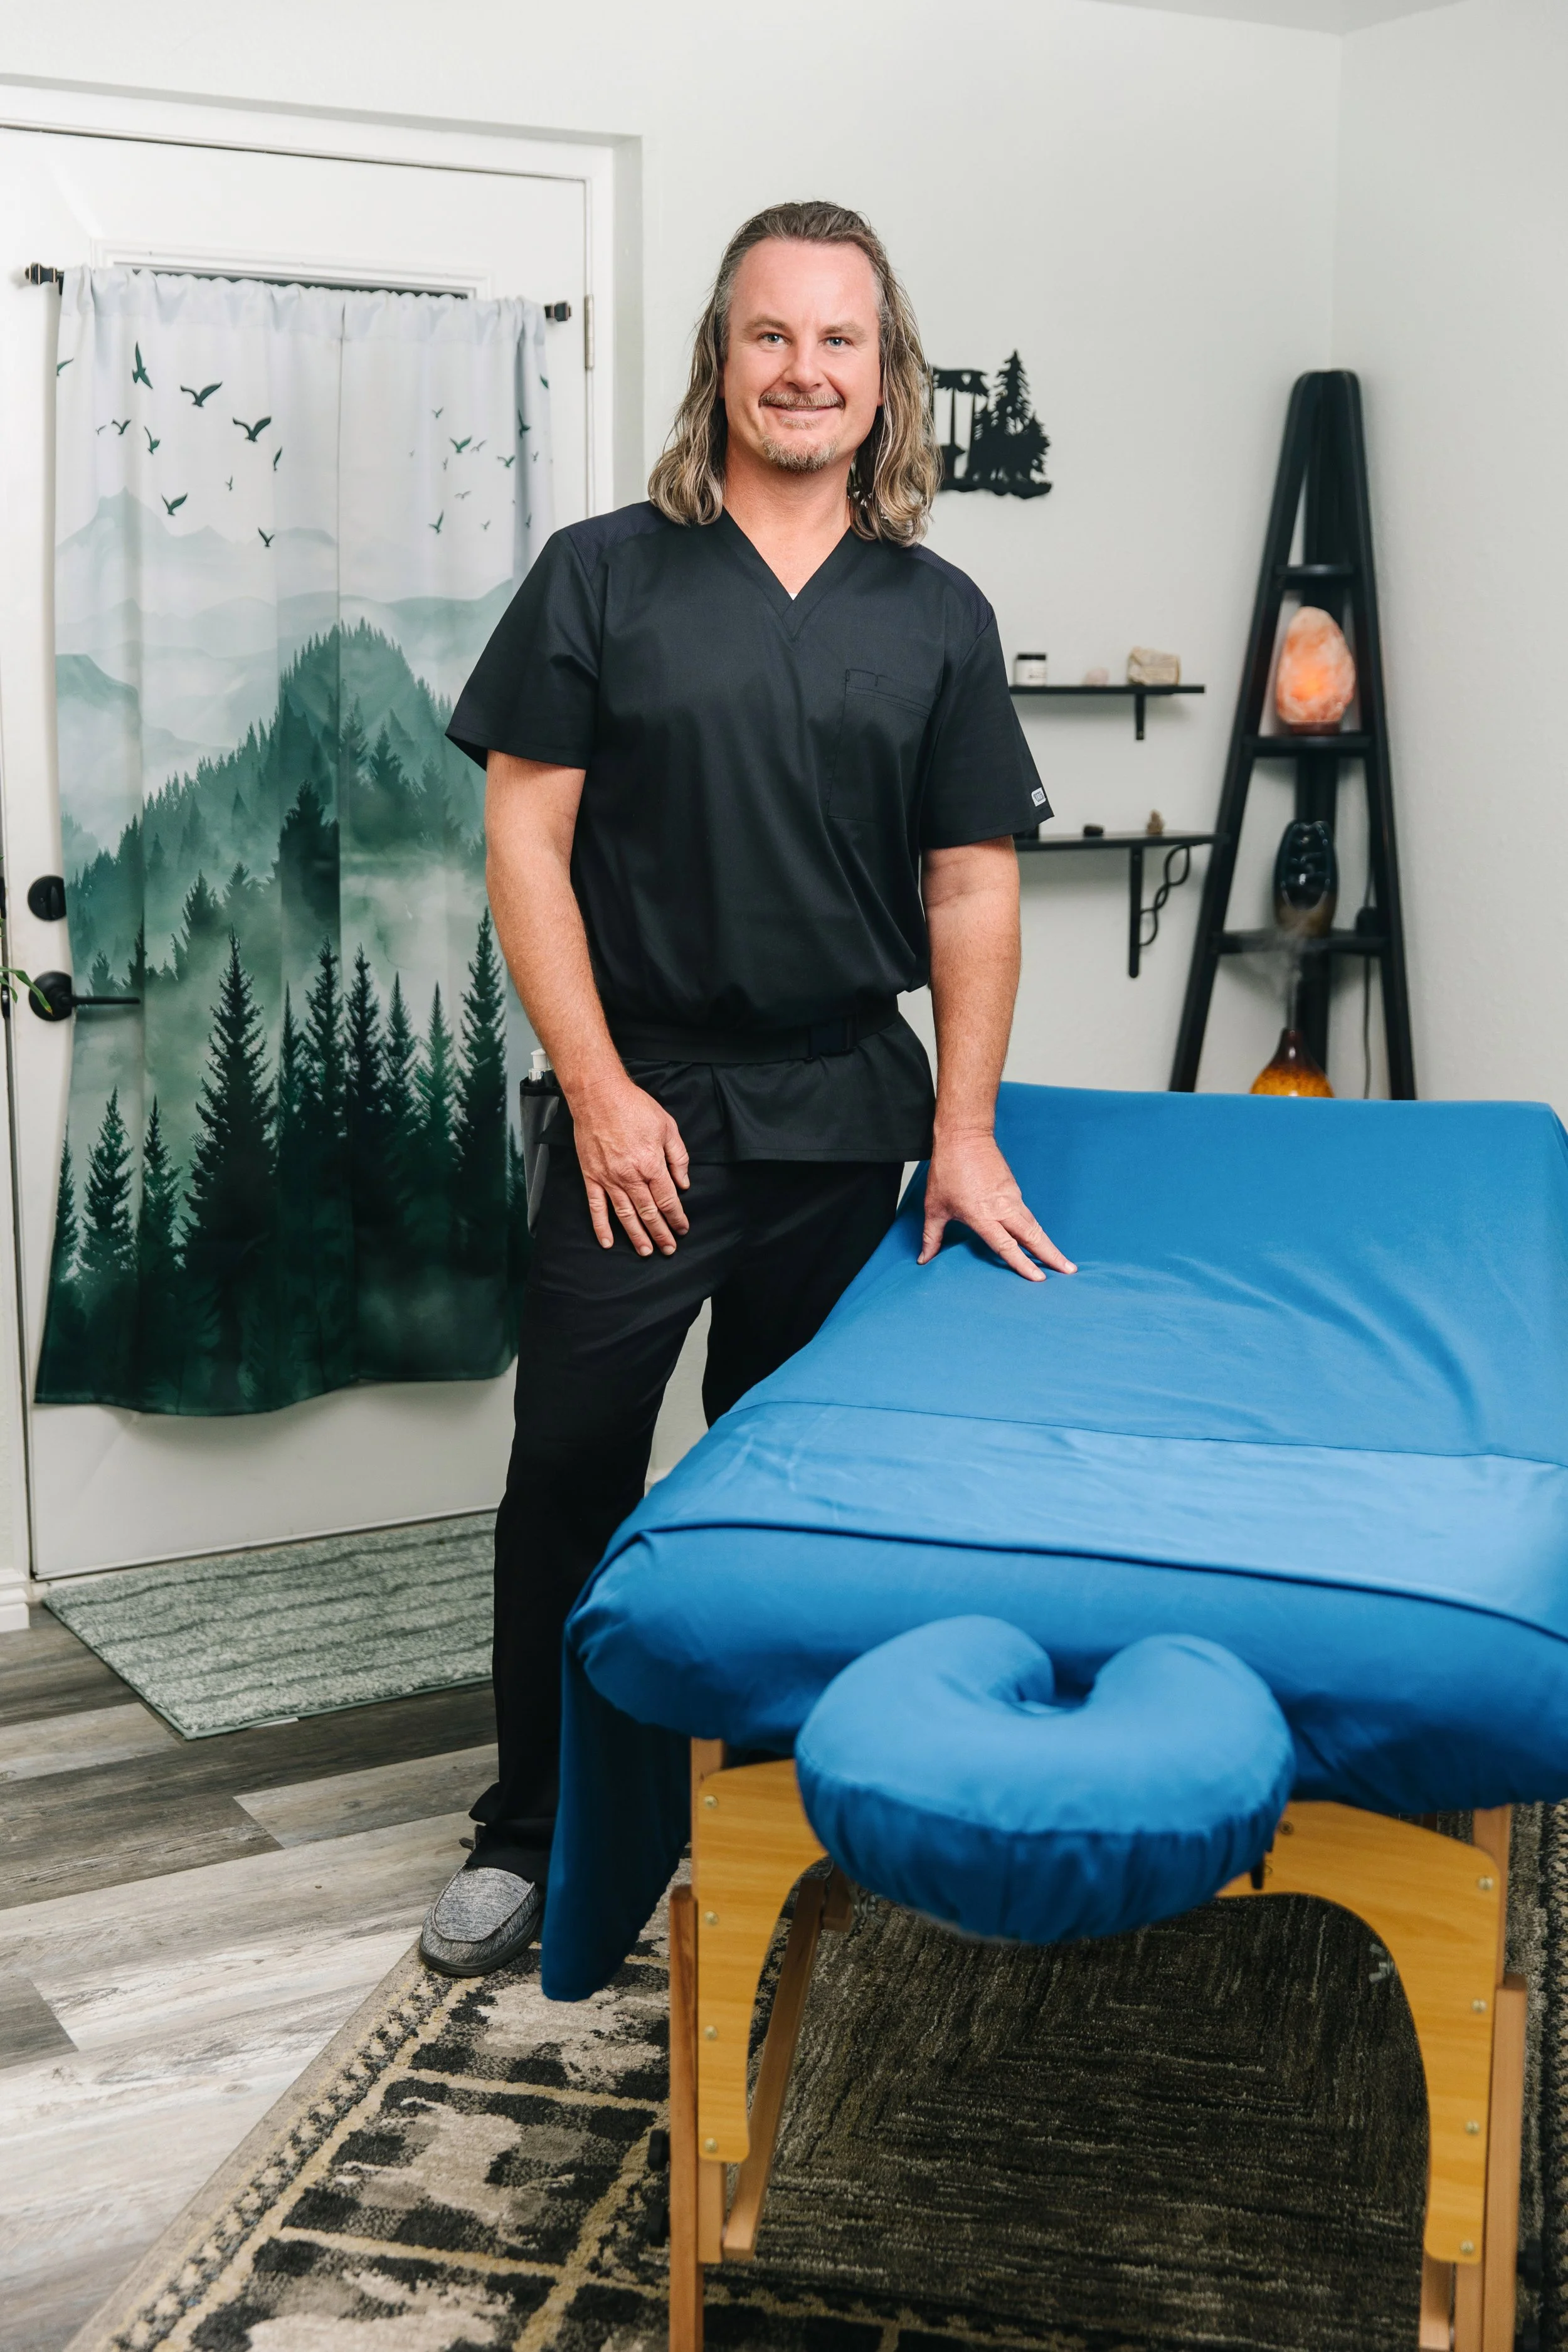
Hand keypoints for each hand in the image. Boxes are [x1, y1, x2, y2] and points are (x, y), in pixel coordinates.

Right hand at [570, 1077, 690, 1255]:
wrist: (598, 1095)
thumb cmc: (634, 1107)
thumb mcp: (667, 1127)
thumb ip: (678, 1158)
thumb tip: (684, 1184)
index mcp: (651, 1164)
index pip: (668, 1200)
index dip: (676, 1218)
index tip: (682, 1229)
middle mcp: (630, 1176)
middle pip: (649, 1212)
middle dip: (660, 1233)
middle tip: (668, 1249)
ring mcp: (609, 1179)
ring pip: (625, 1215)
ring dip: (637, 1236)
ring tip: (645, 1251)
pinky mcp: (592, 1176)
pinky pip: (596, 1207)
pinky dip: (601, 1227)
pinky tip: (607, 1242)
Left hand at [918, 1129, 1075, 1283]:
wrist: (964, 1137)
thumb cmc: (947, 1171)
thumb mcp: (934, 1207)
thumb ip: (932, 1236)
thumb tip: (924, 1259)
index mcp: (982, 1215)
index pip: (1007, 1245)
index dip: (1023, 1264)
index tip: (1038, 1279)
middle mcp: (1002, 1207)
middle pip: (1032, 1236)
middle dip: (1051, 1255)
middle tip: (1069, 1271)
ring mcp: (1012, 1197)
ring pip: (1033, 1224)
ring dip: (1048, 1242)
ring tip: (1062, 1260)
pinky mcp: (1014, 1188)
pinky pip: (1027, 1213)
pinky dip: (1036, 1228)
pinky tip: (1040, 1239)